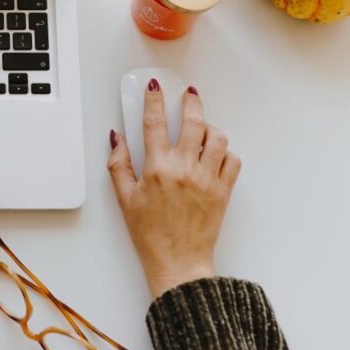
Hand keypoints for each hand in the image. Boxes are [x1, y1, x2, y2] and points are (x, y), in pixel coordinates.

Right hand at [107, 83, 240, 298]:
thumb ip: (119, 164)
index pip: (154, 122)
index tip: (155, 87)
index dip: (154, 99)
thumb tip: (117, 138)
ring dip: (209, 127)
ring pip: (217, 137)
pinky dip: (225, 153)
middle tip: (188, 94)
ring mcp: (207, 179)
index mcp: (157, 168)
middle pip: (192, 122)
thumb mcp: (124, 198)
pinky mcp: (223, 191)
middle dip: (190, 101)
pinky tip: (214, 155)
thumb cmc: (150, 234)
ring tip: (202, 128)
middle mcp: (184, 169)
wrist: (178, 262)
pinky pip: (232, 160)